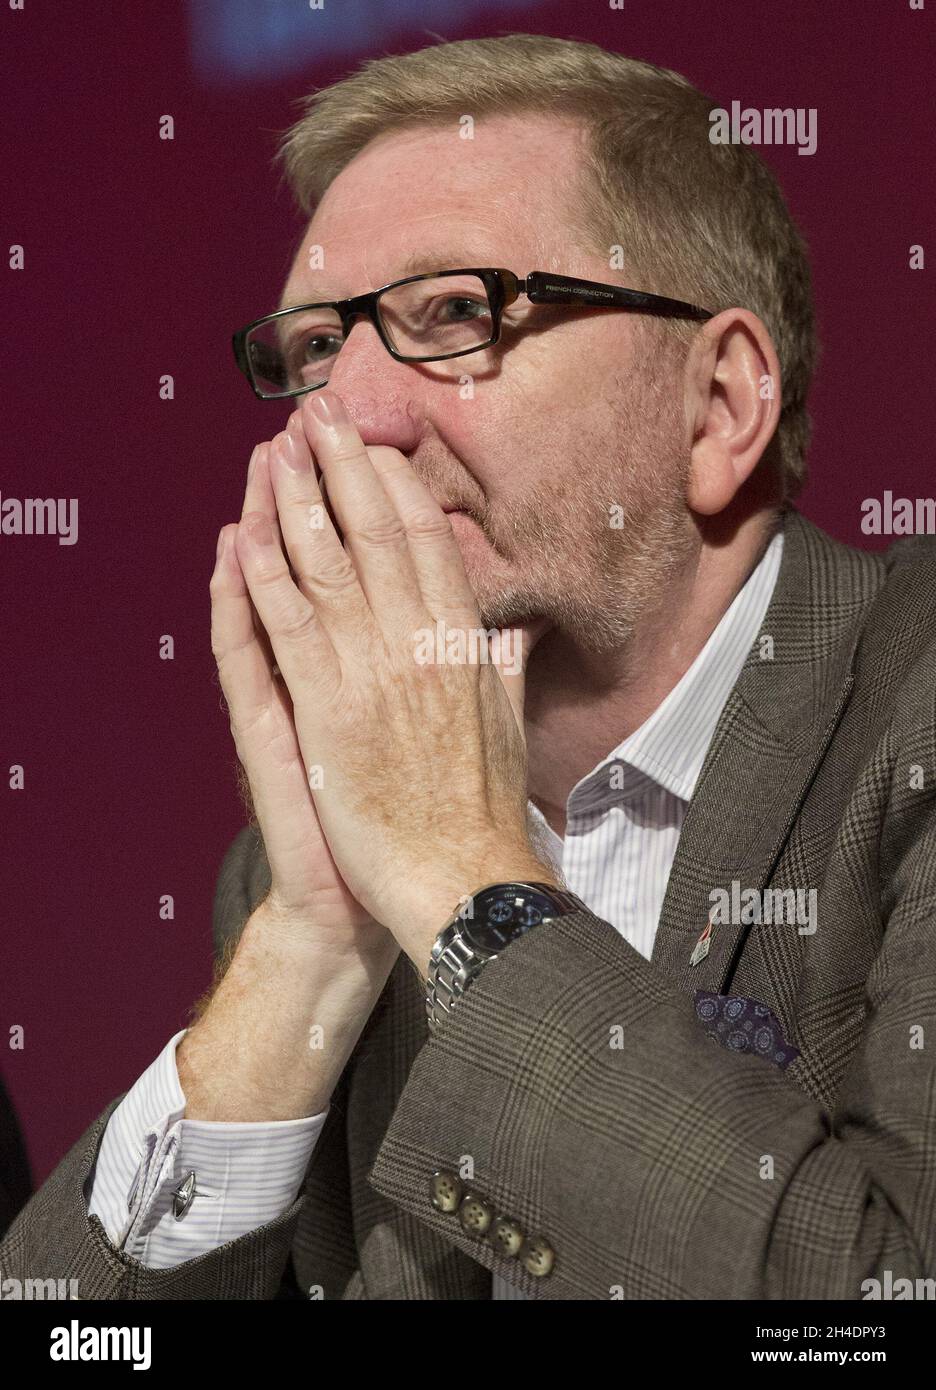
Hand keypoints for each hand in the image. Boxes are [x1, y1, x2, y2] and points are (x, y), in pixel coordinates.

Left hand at [231, 389, 557, 969]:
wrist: (463, 879)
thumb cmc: (486, 810)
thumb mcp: (510, 724)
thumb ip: (506, 663)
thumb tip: (516, 622)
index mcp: (463, 642)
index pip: (427, 542)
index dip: (394, 486)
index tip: (373, 444)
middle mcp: (417, 643)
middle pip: (374, 533)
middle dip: (344, 466)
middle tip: (317, 413)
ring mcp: (370, 672)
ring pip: (327, 565)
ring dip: (296, 500)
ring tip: (275, 449)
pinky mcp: (324, 710)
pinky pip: (287, 627)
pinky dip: (262, 576)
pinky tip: (243, 533)